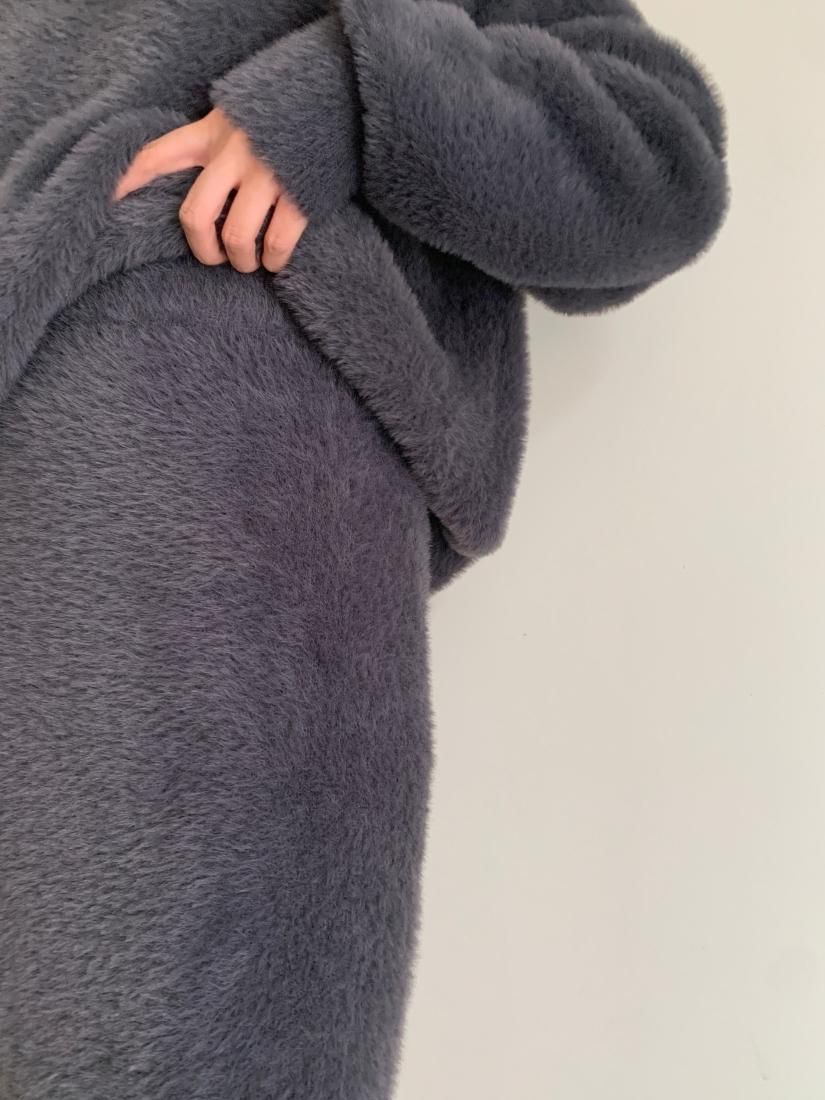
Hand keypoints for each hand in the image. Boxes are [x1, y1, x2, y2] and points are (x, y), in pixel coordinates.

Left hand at [113, 106, 307, 272]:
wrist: (333, 99)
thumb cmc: (279, 118)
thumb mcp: (235, 118)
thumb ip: (209, 142)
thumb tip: (177, 181)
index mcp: (211, 133)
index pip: (157, 156)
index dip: (128, 182)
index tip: (109, 205)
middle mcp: (233, 153)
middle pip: (195, 216)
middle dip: (204, 251)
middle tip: (216, 259)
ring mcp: (266, 174)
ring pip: (236, 237)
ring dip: (242, 261)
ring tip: (251, 262)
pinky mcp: (299, 194)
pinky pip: (277, 242)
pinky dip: (274, 261)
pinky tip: (276, 261)